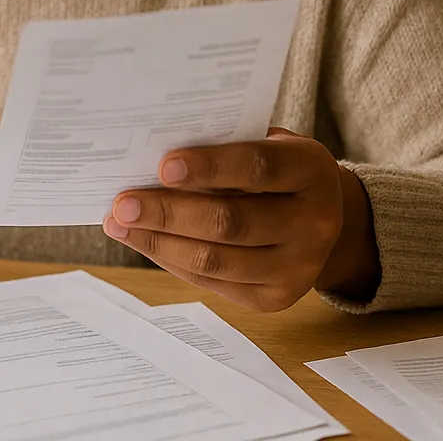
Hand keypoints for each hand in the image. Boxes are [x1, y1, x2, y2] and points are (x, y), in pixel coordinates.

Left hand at [103, 128, 378, 310]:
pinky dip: (170, 260)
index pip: (258, 167)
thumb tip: (149, 157)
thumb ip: (223, 146)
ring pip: (216, 260)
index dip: (210, 166)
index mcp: (312, 171)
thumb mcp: (265, 144)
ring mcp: (298, 268)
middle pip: (232, 222)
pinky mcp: (275, 299)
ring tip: (119, 224)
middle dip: (169, 213)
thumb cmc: (275, 168)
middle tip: (123, 203)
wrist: (323, 219)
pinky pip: (212, 281)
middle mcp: (315, 223)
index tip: (163, 165)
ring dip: (159, 242)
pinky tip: (143, 241)